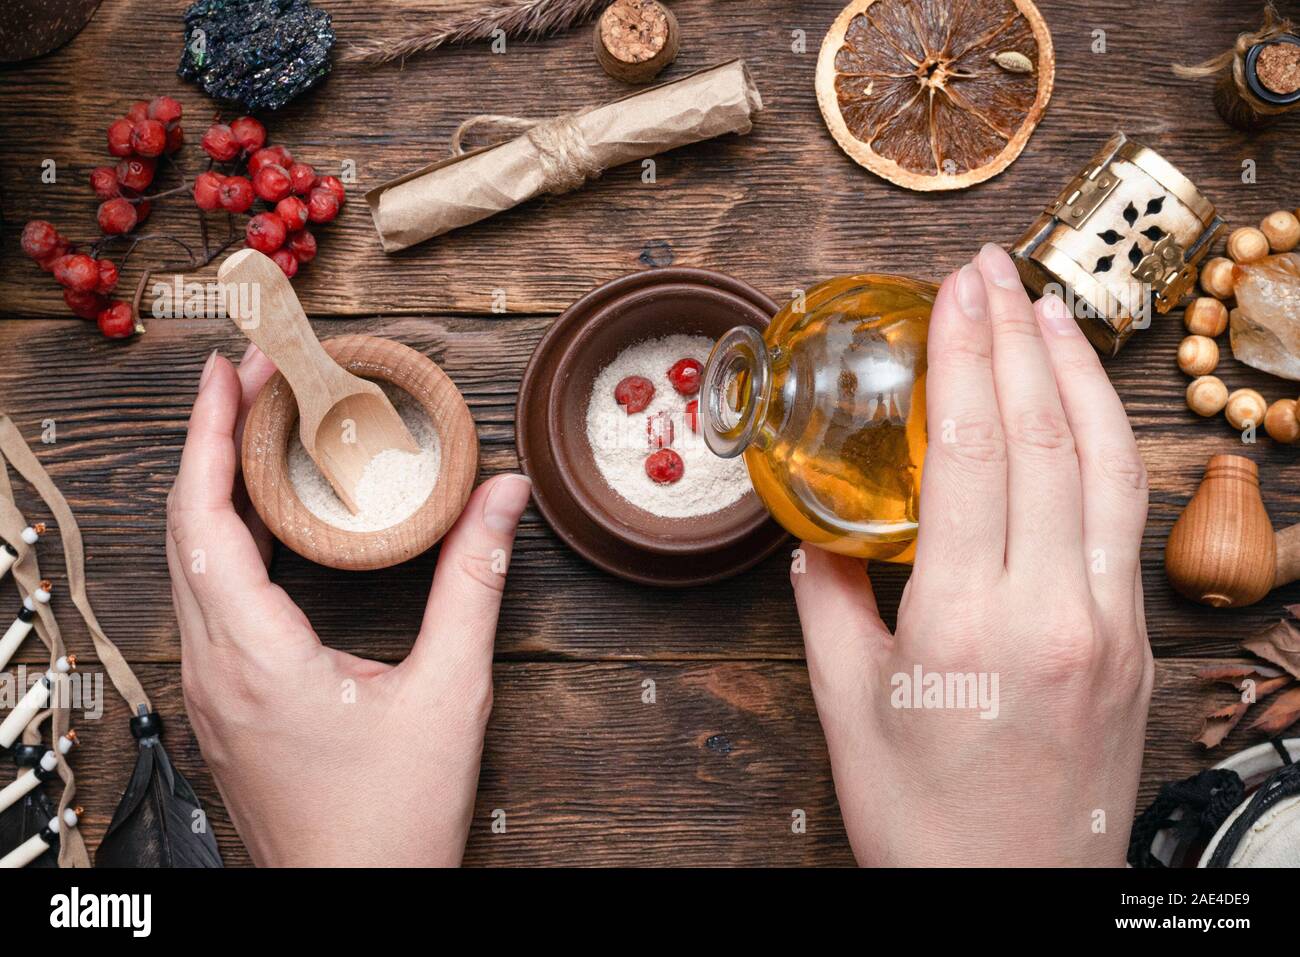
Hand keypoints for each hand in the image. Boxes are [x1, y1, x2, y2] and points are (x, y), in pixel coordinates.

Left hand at [166, 346, 530, 865]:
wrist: (357, 898)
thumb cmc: (392, 820)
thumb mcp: (450, 692)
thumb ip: (474, 584)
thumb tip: (500, 500)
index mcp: (254, 657)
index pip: (206, 519)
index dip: (213, 434)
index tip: (232, 370)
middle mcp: (215, 668)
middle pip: (185, 528)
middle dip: (213, 440)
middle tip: (255, 377)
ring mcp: (213, 689)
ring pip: (189, 564)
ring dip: (215, 487)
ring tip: (257, 429)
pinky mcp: (228, 703)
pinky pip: (207, 598)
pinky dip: (225, 537)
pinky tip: (264, 520)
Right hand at [794, 244, 1151, 866]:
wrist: (1015, 904)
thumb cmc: (923, 821)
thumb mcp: (847, 709)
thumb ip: (828, 603)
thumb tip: (819, 533)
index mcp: (971, 622)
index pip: (980, 451)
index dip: (967, 357)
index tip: (954, 291)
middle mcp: (1057, 611)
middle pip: (1050, 439)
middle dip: (1018, 337)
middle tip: (991, 270)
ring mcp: (1111, 626)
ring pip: (1109, 468)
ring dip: (1079, 376)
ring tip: (1049, 310)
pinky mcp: (1136, 644)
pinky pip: (1124, 519)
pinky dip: (1106, 445)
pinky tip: (1084, 413)